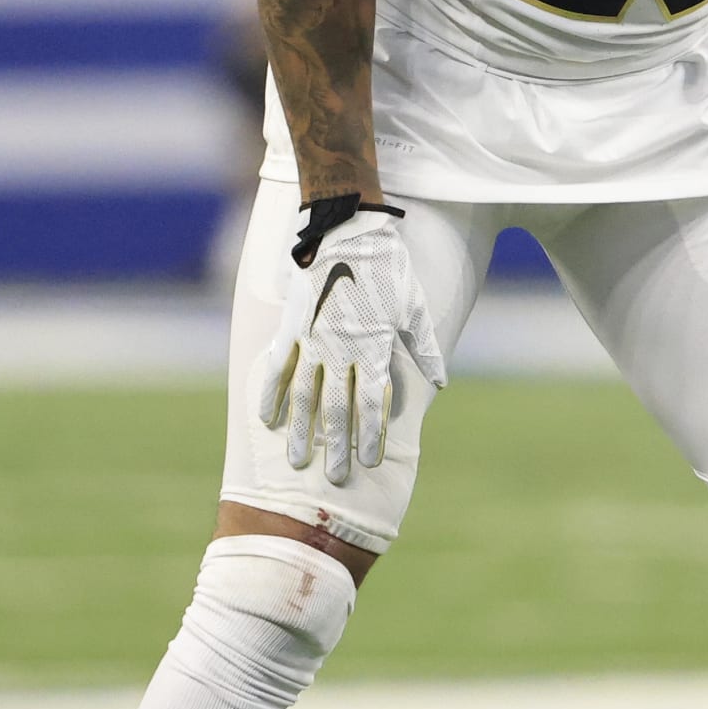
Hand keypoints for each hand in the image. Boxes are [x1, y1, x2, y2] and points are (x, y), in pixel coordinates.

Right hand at [257, 211, 446, 482]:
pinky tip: (266, 420)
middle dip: (336, 447)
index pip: (373, 405)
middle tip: (334, 479)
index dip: (371, 436)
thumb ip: (426, 349)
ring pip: (304, 397)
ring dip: (302, 432)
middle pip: (338, 410)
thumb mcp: (415, 308)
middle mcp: (342, 350)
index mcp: (374, 348)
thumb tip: (441, 382)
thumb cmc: (389, 268)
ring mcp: (312, 340)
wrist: (348, 229)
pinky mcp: (291, 326)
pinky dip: (270, 394)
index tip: (369, 461)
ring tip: (298, 462)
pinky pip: (277, 367)